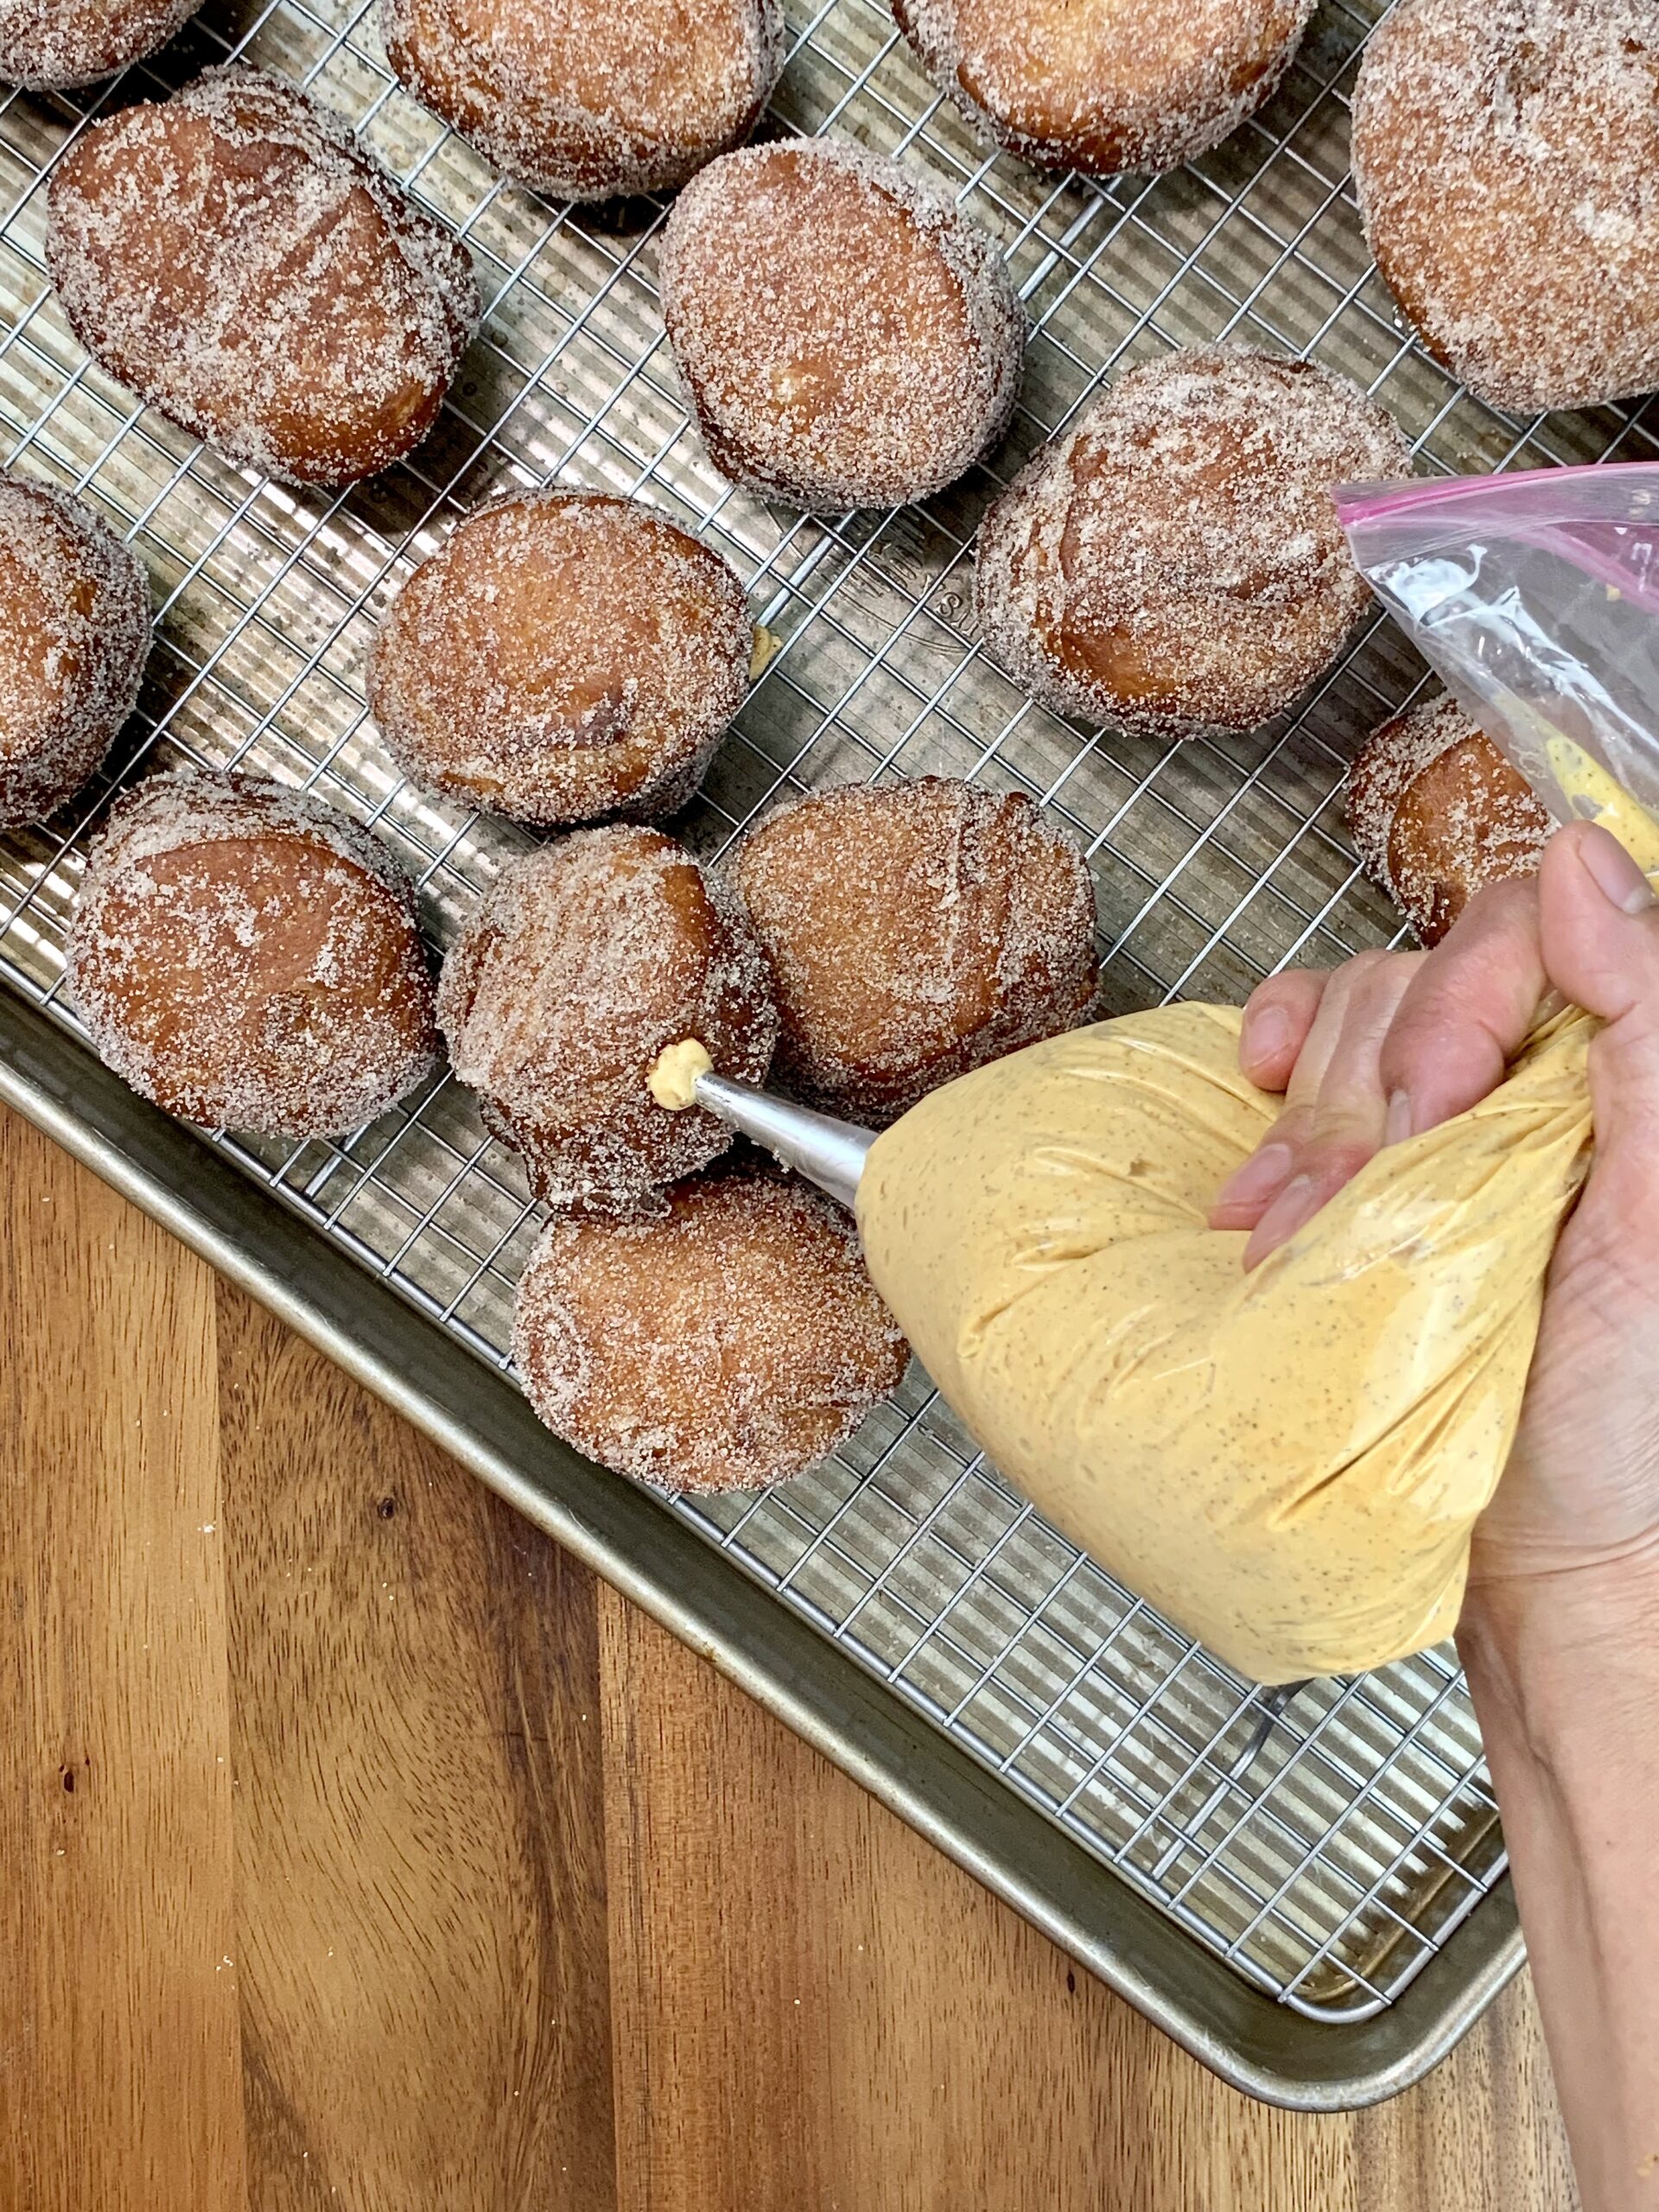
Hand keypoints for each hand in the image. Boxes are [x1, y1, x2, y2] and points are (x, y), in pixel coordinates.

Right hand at [1209, 822, 1658, 1589]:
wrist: (1542, 1555)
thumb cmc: (1626, 1413)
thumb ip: (1654, 1023)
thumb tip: (1582, 859)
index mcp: (1617, 1071)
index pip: (1520, 934)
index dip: (1459, 1007)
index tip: (1435, 1120)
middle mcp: (1530, 1078)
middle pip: (1415, 977)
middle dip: (1377, 1099)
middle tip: (1375, 1211)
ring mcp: (1438, 1123)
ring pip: (1343, 1032)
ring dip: (1308, 1135)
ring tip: (1303, 1237)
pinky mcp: (1360, 1168)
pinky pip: (1293, 1065)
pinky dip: (1264, 1104)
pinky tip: (1262, 1168)